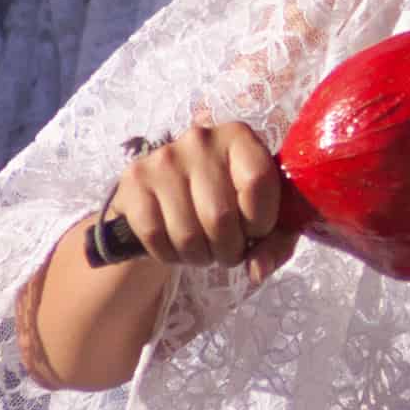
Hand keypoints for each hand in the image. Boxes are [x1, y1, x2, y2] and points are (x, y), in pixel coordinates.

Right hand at [108, 123, 298, 286]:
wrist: (172, 196)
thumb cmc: (230, 204)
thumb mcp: (265, 218)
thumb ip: (275, 245)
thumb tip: (258, 271)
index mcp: (239, 137)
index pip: (257, 182)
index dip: (261, 221)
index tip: (256, 231)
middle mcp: (200, 140)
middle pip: (220, 216)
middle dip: (229, 249)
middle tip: (228, 250)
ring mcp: (163, 159)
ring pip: (187, 233)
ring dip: (200, 256)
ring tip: (205, 248)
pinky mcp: (134, 180)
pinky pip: (154, 236)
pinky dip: (170, 255)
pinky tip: (178, 247)